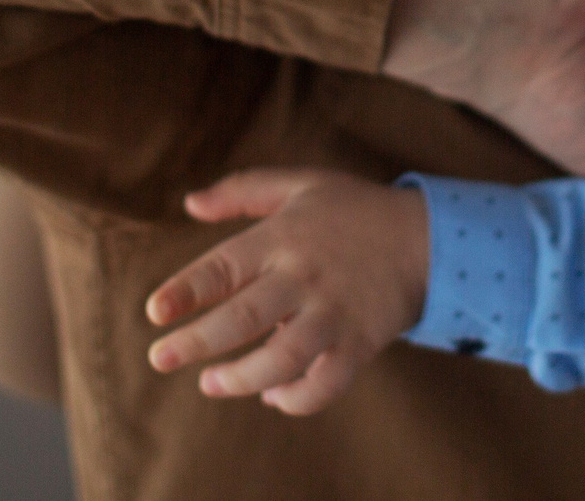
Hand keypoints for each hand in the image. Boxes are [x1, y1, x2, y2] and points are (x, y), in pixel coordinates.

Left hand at [144, 169, 426, 415]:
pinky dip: (295, 399)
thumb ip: (243, 191)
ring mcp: (333, 313)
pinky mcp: (359, 343)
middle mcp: (304, 276)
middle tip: (159, 359)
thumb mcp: (300, 185)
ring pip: (281, 358)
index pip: (225, 266)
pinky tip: (273, 396)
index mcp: (283, 237)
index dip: (187, 290)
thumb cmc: (355, 210)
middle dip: (197, 343)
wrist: (429, 238)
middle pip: (243, 317)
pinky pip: (324, 384)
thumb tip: (189, 203)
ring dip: (241, 379)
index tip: (155, 311)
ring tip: (212, 384)